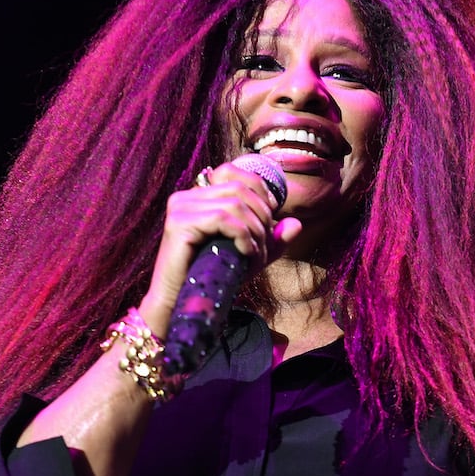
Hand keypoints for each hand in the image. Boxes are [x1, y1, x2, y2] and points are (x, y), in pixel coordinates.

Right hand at [139, 159, 302, 334]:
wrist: (181, 304)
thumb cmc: (213, 278)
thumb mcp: (249, 256)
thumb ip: (272, 240)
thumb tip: (296, 224)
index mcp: (198, 197)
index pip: (231, 171)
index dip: (258, 189)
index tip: (269, 218)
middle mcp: (186, 197)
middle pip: (239, 188)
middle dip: (261, 216)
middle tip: (263, 247)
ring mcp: (180, 208)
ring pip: (234, 204)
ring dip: (255, 231)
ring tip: (255, 255)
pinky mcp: (179, 223)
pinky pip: (223, 218)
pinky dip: (243, 235)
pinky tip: (246, 253)